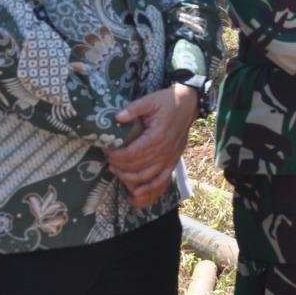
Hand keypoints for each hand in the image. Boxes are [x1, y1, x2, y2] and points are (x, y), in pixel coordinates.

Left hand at [107, 84, 200, 208]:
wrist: (188, 105)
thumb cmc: (167, 102)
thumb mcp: (150, 100)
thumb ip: (133, 109)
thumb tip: (116, 118)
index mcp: (158, 136)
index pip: (132, 154)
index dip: (116, 156)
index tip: (107, 151)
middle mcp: (165, 151)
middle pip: (137, 167)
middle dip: (119, 167)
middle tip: (109, 161)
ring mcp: (170, 158)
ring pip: (147, 177)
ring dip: (129, 178)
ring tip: (116, 172)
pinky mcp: (173, 162)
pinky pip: (161, 181)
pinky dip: (149, 190)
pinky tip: (136, 194)